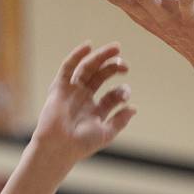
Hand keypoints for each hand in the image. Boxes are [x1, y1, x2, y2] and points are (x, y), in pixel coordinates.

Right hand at [30, 43, 135, 166]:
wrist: (59, 147)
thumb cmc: (81, 144)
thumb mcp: (107, 133)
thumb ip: (120, 120)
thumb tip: (134, 108)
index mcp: (96, 110)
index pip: (112, 95)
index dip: (122, 92)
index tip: (126, 95)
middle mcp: (84, 98)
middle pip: (101, 76)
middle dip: (114, 67)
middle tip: (125, 64)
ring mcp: (72, 91)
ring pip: (87, 68)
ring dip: (101, 57)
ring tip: (116, 48)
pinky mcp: (59, 87)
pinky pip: (67, 68)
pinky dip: (76, 56)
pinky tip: (88, 46)